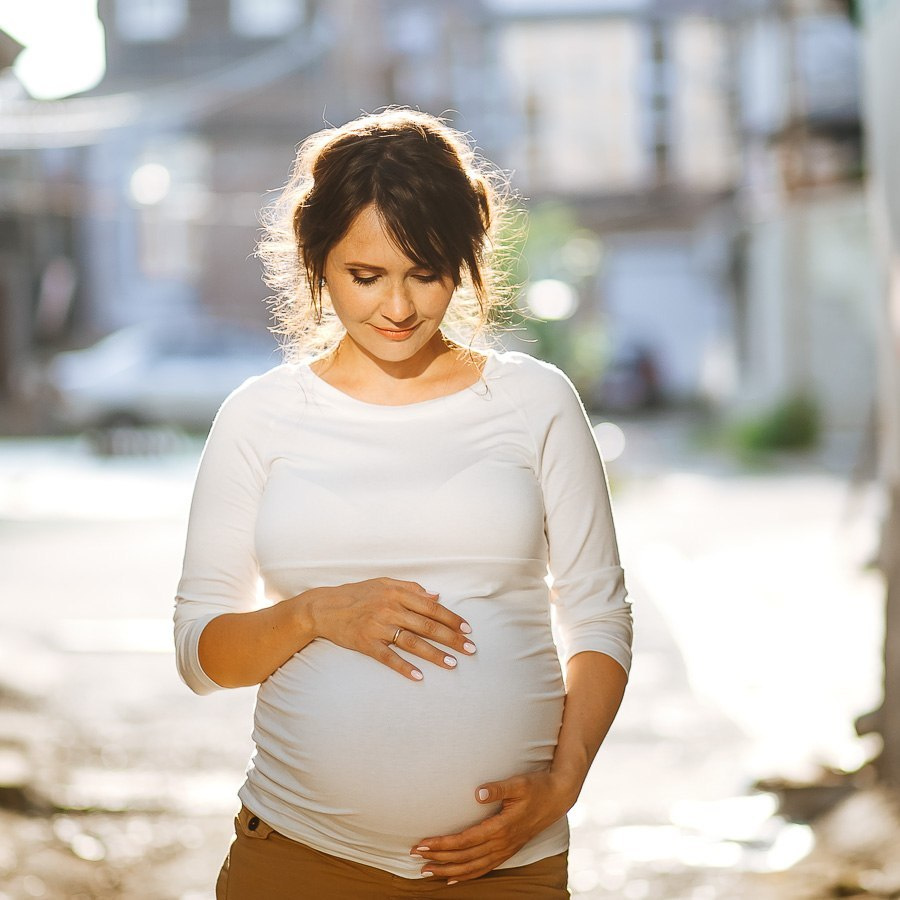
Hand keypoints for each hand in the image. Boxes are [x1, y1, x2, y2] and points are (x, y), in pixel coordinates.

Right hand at [306, 577, 475, 681]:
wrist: (324, 607)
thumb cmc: (357, 594)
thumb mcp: (384, 583)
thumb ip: (411, 588)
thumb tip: (436, 595)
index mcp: (397, 594)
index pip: (431, 607)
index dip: (452, 618)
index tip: (468, 629)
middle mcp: (390, 610)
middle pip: (427, 626)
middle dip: (452, 638)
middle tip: (470, 649)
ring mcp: (378, 627)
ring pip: (413, 642)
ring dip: (435, 654)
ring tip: (452, 663)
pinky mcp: (366, 643)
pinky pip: (389, 658)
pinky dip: (404, 667)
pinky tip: (419, 676)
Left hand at [410, 771, 573, 882]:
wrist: (557, 797)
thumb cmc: (536, 787)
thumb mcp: (518, 783)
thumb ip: (497, 788)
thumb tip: (477, 793)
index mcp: (501, 828)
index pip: (465, 841)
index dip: (442, 844)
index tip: (422, 843)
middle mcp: (501, 843)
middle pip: (464, 857)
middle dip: (438, 858)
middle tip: (415, 856)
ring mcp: (505, 850)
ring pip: (472, 867)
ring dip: (449, 870)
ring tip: (427, 872)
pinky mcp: (508, 850)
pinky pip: (484, 868)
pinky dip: (467, 875)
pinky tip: (453, 878)